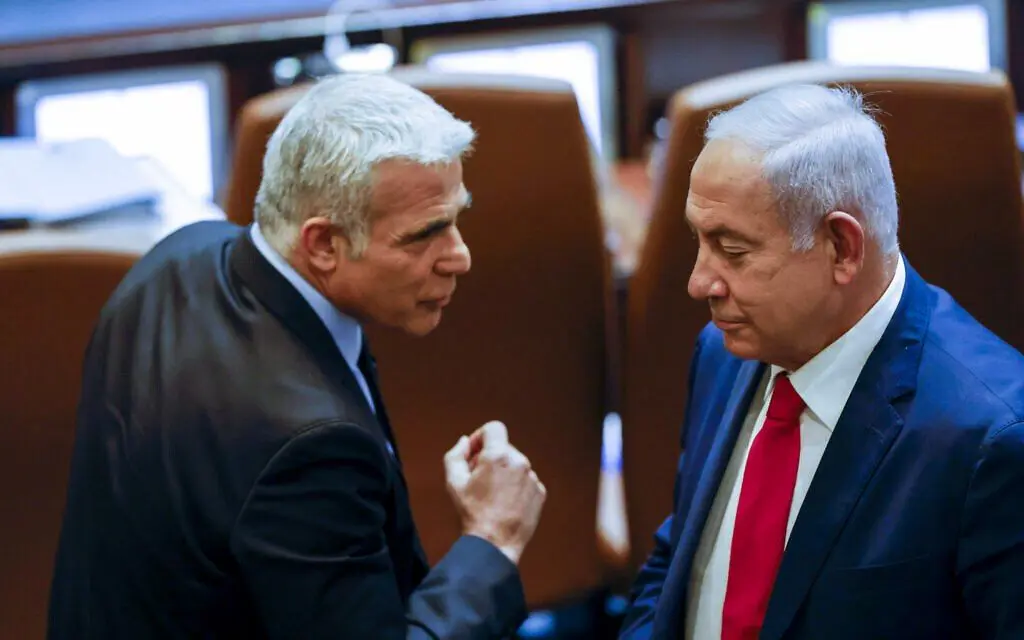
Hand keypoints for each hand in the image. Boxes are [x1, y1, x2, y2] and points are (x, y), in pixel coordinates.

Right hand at [444, 421, 546, 564]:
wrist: (494, 545)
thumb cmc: (471, 512)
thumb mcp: (453, 481)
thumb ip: (456, 454)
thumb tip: (465, 441)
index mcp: (499, 455)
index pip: (494, 428)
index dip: (480, 437)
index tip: (474, 454)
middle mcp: (520, 461)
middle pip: (504, 447)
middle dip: (490, 458)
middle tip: (478, 480)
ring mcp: (533, 478)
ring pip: (515, 465)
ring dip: (504, 473)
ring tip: (492, 496)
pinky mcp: (540, 493)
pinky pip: (526, 480)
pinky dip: (516, 486)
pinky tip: (505, 504)